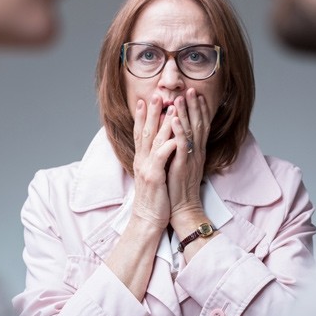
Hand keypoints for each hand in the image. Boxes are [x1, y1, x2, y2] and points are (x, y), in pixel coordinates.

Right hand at [130, 94, 177, 229]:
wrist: (149, 219)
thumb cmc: (155, 198)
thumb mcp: (153, 174)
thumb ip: (154, 159)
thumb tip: (160, 145)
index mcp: (142, 159)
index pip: (141, 133)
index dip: (143, 116)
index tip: (145, 100)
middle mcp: (142, 160)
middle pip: (146, 132)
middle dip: (152, 112)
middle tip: (157, 95)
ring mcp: (147, 168)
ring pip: (154, 141)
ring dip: (163, 123)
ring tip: (171, 108)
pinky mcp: (154, 177)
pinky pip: (162, 157)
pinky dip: (168, 145)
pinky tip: (175, 136)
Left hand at [167, 88, 211, 226]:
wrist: (183, 208)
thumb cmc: (180, 187)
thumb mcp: (184, 164)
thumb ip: (185, 150)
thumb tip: (181, 136)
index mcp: (197, 151)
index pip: (200, 125)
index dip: (199, 109)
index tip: (195, 94)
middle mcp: (196, 152)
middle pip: (198, 123)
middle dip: (194, 105)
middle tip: (191, 89)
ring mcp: (191, 157)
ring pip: (190, 130)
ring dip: (186, 113)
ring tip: (181, 98)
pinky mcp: (183, 165)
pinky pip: (182, 144)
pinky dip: (179, 130)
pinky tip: (175, 119)